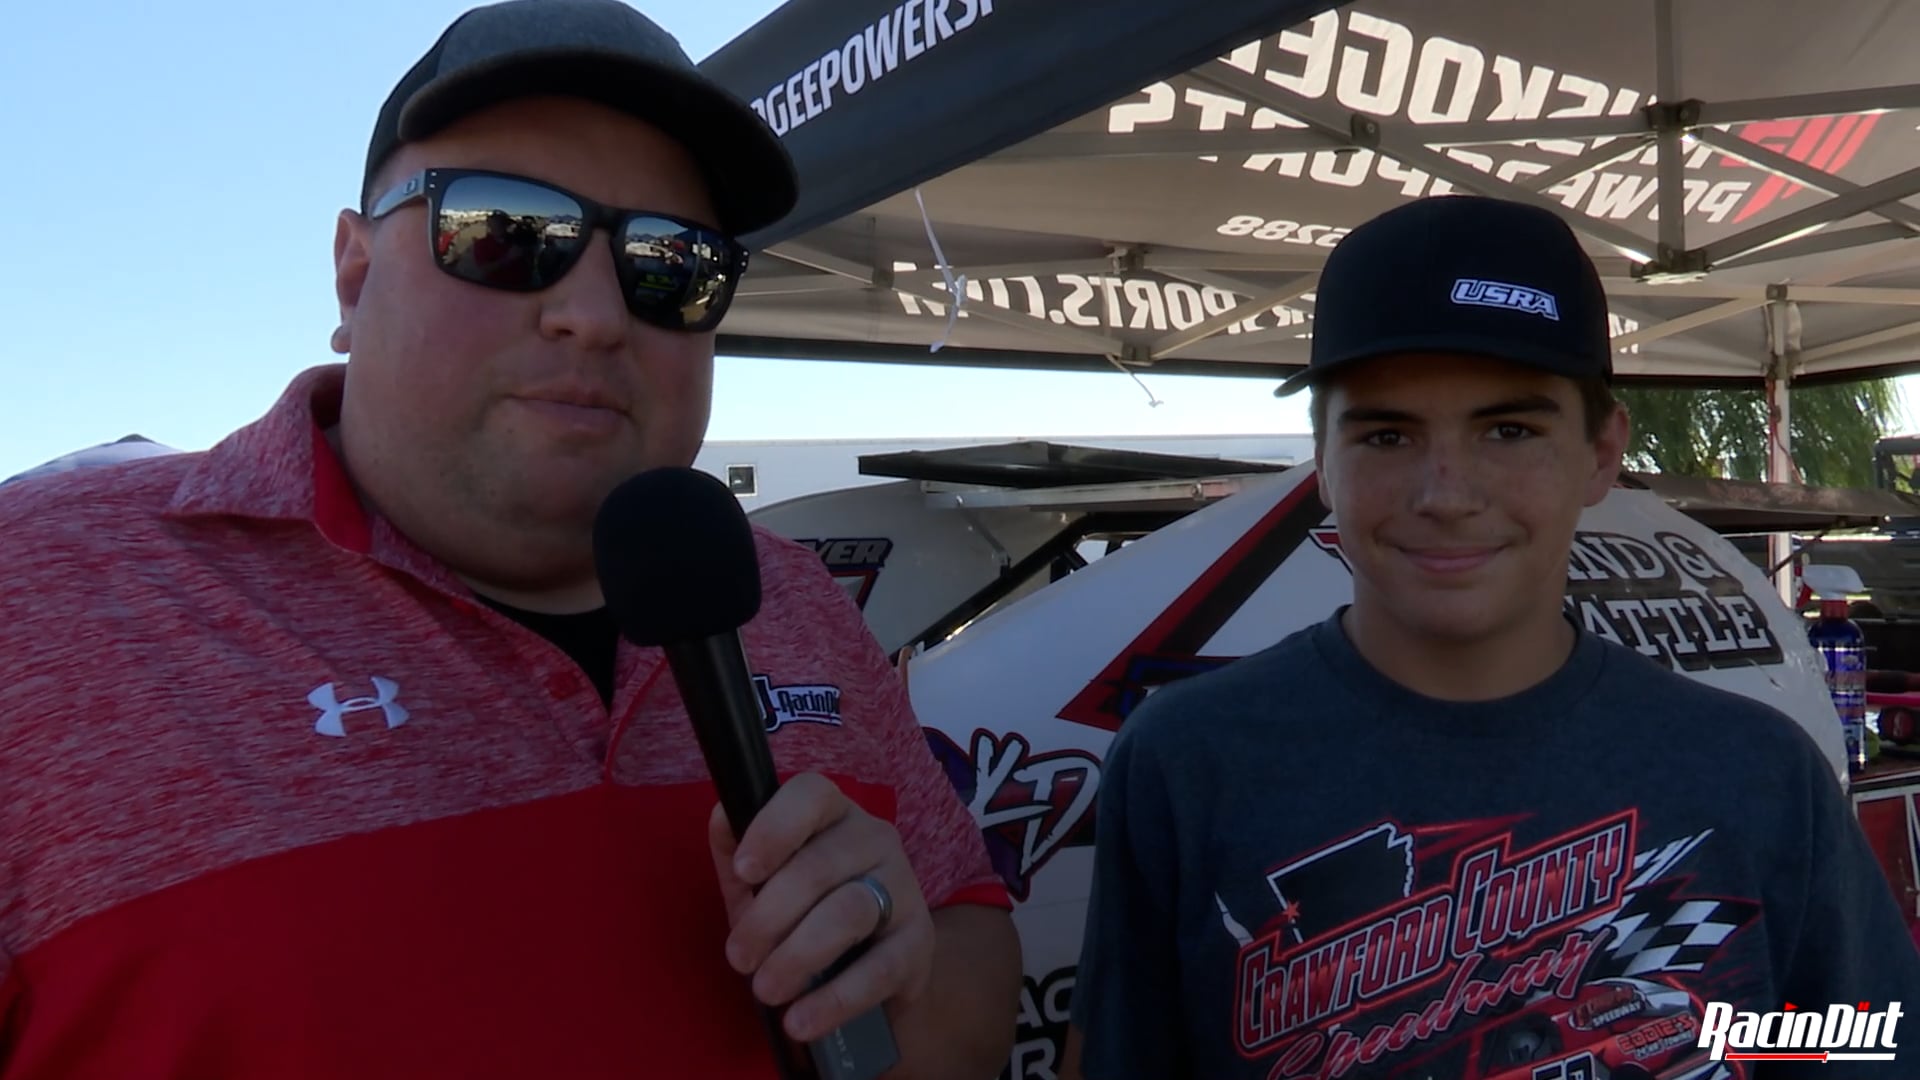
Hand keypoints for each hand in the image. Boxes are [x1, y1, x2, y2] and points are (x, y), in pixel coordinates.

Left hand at [709, 772, 934, 1041]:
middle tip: (738, 958)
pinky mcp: (919, 943)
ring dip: (798, 955)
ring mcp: (904, 888)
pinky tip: (802, 1020)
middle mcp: (875, 839)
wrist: (869, 960)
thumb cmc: (804, 908)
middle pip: (820, 866)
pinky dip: (835, 999)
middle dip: (769, 916)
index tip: (743, 870)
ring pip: (849, 913)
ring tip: (765, 989)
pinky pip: (880, 969)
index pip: (811, 795)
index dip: (774, 828)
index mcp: (833, 813)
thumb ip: (737, 849)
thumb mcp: (763, 878)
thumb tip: (723, 817)